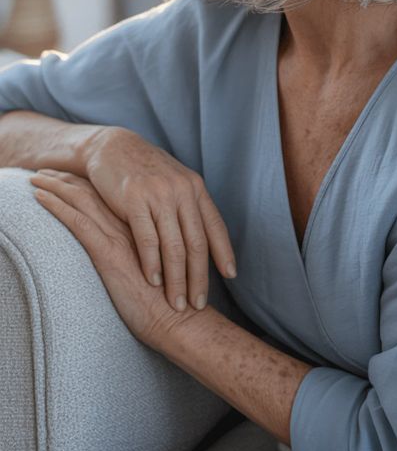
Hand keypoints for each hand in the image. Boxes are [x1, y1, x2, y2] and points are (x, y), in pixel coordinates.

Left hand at [28, 170, 205, 345]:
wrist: (179, 321)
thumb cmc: (172, 302)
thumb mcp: (161, 270)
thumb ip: (147, 253)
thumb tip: (132, 252)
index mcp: (147, 224)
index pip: (111, 195)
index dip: (89, 183)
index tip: (72, 174)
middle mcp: (134, 223)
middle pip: (95, 191)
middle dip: (69, 177)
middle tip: (48, 169)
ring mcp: (121, 236)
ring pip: (83, 199)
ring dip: (58, 185)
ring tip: (38, 176)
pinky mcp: (109, 252)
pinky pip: (77, 220)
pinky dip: (57, 206)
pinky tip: (41, 197)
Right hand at [30, 127, 236, 314]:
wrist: (111, 147)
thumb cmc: (144, 170)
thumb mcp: (173, 182)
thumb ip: (188, 207)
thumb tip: (203, 238)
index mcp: (195, 188)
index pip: (215, 226)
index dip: (224, 253)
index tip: (231, 277)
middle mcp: (182, 191)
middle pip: (196, 243)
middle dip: (199, 278)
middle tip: (197, 304)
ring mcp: (158, 195)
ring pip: (174, 246)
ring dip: (176, 279)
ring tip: (176, 303)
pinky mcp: (133, 200)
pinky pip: (148, 239)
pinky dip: (152, 264)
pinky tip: (153, 281)